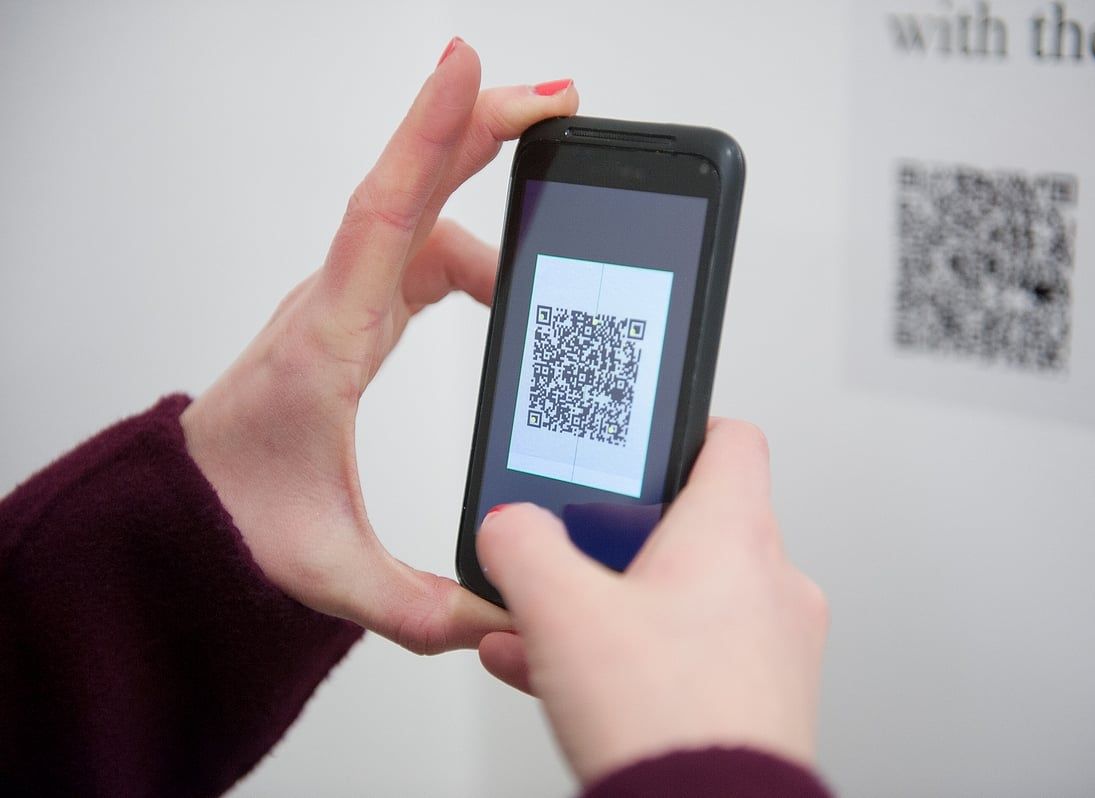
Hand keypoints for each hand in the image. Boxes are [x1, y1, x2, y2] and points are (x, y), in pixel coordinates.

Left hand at [179, 39, 577, 652]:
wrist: (185, 510)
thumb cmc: (235, 522)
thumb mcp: (332, 576)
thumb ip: (426, 608)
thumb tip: (507, 617)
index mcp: (327, 346)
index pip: (380, 220)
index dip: (427, 140)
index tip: (466, 70)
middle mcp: (333, 306)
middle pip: (410, 189)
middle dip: (480, 129)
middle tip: (556, 101)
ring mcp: (343, 304)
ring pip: (419, 213)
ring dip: (483, 182)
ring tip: (556, 181)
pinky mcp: (354, 315)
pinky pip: (417, 251)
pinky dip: (470, 241)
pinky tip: (506, 270)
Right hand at [475, 420, 828, 783]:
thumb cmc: (666, 721)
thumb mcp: (561, 613)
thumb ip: (523, 548)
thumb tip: (510, 525)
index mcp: (735, 532)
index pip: (730, 439)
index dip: (682, 430)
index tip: (643, 445)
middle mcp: (772, 580)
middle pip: (696, 525)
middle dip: (622, 540)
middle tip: (578, 556)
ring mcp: (776, 644)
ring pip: (689, 597)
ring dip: (621, 604)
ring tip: (558, 629)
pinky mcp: (766, 698)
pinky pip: (698, 654)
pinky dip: (642, 653)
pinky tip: (575, 679)